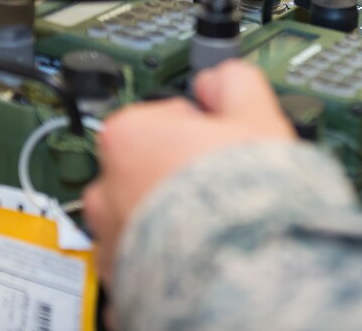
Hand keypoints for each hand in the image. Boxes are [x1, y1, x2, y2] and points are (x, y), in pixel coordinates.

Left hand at [82, 60, 294, 289]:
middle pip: (146, 166)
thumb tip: (222, 79)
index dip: (199, 126)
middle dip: (179, 171)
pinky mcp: (121, 282)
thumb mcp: (255, 116)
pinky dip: (167, 257)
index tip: (220, 140)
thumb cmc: (243, 199)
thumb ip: (234, 83)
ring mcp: (110, 239)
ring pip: (142, 215)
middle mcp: (106, 187)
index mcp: (129, 137)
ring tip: (216, 224)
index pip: (162, 115)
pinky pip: (144, 259)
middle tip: (223, 182)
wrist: (239, 277)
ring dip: (169, 216)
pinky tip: (203, 255)